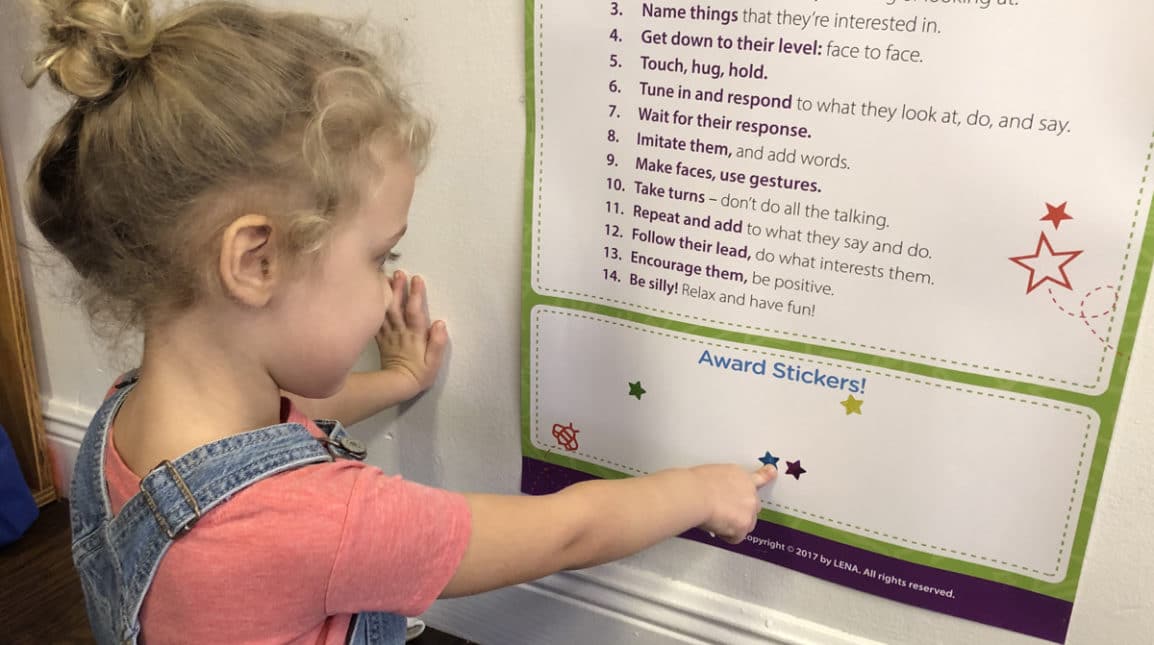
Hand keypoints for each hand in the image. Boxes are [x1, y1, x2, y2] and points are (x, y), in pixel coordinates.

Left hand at [376, 271, 448, 394]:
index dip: (416, 295)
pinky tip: (373, 295)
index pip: (415, 312)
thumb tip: (440, 324)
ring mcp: (390, 334)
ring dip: (387, 294)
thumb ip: (438, 344)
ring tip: (386, 277)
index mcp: (415, 336)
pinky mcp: (382, 338)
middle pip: (398, 307)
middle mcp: (401, 332)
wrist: (398, 386)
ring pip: (386, 311)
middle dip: (399, 289)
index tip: (417, 279)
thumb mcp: (433, 364)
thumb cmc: (420, 374)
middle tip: (399, 272)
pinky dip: (374, 307)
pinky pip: (376, 320)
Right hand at [692, 464, 775, 543]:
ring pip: (747, 524)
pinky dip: (726, 536)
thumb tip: (719, 493)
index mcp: (740, 475)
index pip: (759, 476)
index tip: (772, 472)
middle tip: (723, 512)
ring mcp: (749, 509)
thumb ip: (723, 484)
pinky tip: (715, 527)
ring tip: (716, 520)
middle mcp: (749, 491)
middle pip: (752, 506)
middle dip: (741, 511)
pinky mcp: (744, 525)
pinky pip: (736, 537)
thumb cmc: (695, 484)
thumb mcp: (712, 475)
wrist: (695, 494)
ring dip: (734, 525)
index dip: (766, 475)